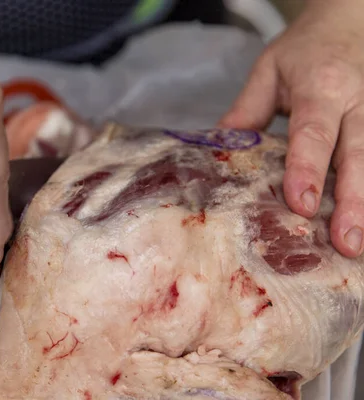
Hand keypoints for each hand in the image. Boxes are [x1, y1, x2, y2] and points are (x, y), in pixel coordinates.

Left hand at [220, 0, 363, 257]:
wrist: (352, 21)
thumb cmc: (306, 50)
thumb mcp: (268, 70)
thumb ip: (246, 111)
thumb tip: (218, 151)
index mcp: (321, 88)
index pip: (313, 133)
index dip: (307, 168)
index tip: (301, 202)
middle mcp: (357, 103)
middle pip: (358, 155)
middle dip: (353, 201)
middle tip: (346, 242)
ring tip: (359, 244)